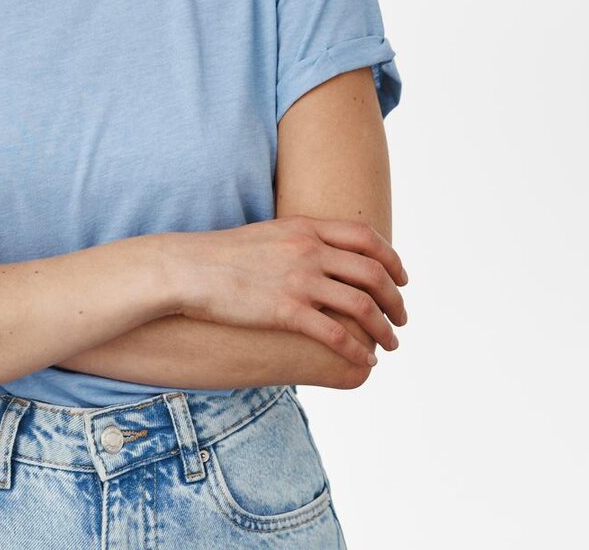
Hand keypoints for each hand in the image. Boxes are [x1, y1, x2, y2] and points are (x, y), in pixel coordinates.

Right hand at [164, 216, 409, 368]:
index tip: (402, 279)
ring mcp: (299, 280)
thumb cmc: (220, 256)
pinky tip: (364, 360)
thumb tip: (321, 255)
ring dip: (384, 329)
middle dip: (396, 300)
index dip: (392, 260)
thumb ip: (299, 241)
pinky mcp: (286, 311)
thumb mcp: (267, 235)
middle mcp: (309, 251)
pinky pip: (336, 334)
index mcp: (305, 228)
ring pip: (363, 306)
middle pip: (373, 273)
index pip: (367, 239)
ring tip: (390, 345)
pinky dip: (357, 350)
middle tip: (402, 319)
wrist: (186, 269)